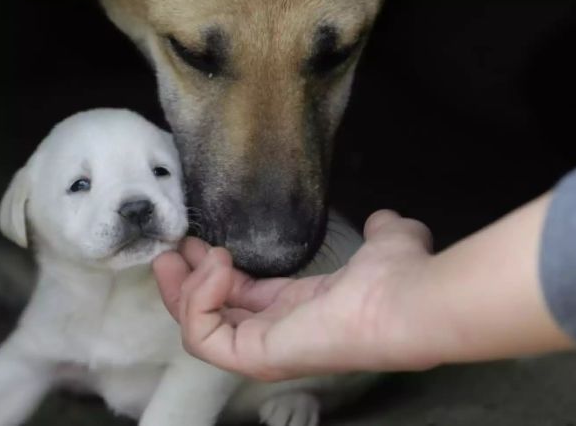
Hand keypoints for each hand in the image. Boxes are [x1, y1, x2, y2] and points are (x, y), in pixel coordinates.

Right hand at [153, 210, 438, 380]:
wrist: (406, 300)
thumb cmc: (397, 278)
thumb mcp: (385, 243)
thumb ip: (379, 231)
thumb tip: (384, 219)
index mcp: (297, 310)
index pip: (238, 299)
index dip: (212, 271)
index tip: (195, 242)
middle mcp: (275, 333)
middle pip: (208, 317)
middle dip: (182, 283)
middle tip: (169, 251)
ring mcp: (263, 349)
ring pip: (197, 329)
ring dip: (185, 288)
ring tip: (190, 253)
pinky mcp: (254, 355)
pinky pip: (203, 334)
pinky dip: (199, 298)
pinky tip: (216, 265)